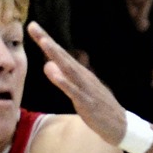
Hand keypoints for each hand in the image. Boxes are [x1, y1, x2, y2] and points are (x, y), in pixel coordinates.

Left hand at [28, 22, 126, 147]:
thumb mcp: (77, 91)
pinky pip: (74, 92)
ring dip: (56, 55)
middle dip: (47, 41)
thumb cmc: (97, 107)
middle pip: (62, 56)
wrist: (120, 125)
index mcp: (78, 73)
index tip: (32, 26)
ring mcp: (86, 88)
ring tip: (44, 42)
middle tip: (33, 26)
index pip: (59, 54)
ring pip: (68, 69)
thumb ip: (62, 78)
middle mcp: (82, 76)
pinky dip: (65, 82)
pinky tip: (55, 74)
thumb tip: (47, 65)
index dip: (46, 40)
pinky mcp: (88, 103)